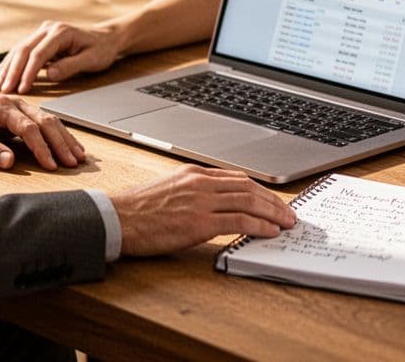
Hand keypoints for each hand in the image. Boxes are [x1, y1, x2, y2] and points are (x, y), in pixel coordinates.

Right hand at [0, 20, 123, 93]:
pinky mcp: (39, 39)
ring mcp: (42, 32)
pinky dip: (10, 64)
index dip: (28, 72)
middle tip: (4, 90)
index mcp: (60, 32)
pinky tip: (2, 75)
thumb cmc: (101, 49)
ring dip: (7, 68)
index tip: (22, 89)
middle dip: (12, 71)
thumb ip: (71, 66)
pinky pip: (21, 51)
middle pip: (23, 49)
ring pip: (18, 49)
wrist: (106, 37)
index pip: (39, 53)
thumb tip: (50, 74)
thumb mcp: (91, 60)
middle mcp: (48, 29)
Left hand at [0, 93, 85, 170]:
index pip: (28, 128)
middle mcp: (14, 103)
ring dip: (64, 138)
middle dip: (60, 143)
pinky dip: (59, 134)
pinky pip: (44, 122)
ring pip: (49, 120)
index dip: (41, 147)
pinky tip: (69, 145)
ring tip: (78, 156)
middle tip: (72, 162)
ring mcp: (20, 106)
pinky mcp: (21, 113)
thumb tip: (9, 161)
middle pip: (45, 121)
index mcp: (0, 107)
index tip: (51, 164)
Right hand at [109, 165, 295, 256]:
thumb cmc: (136, 210)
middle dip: (272, 200)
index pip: (236, 178)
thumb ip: (191, 192)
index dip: (260, 189)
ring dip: (273, 212)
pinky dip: (259, 225)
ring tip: (286, 222)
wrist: (115, 219)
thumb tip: (212, 204)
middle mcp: (200, 183)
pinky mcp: (199, 222)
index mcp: (193, 174)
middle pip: (248, 188)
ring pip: (248, 201)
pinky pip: (238, 221)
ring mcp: (200, 201)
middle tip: (288, 212)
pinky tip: (270, 231)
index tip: (273, 199)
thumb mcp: (167, 190)